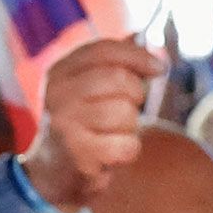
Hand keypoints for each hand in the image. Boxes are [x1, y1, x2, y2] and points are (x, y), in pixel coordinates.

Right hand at [24, 37, 163, 209]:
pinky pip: (126, 144)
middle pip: (119, 79)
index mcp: (59, 72)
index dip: (137, 55)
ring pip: (125, 113)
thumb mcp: (88, 89)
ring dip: (130, 128)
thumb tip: (143, 39)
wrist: (52, 173)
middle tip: (128, 111)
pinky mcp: (78, 154)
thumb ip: (113, 64)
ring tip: (112, 135)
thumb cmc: (81, 126)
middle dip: (136, 95)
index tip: (159, 67)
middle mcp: (58, 94)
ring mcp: (65, 124)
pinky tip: (110, 155)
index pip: (102, 50)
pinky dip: (127, 152)